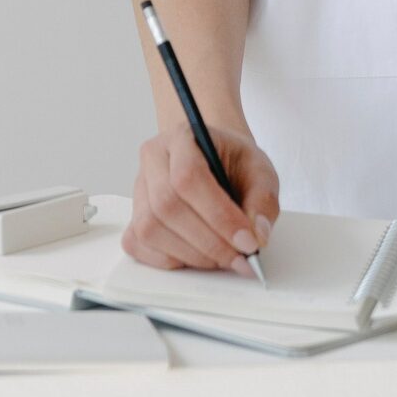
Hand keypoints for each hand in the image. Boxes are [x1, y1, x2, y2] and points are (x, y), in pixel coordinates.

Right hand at [124, 121, 279, 273]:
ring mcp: (139, 187)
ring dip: (191, 254)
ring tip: (222, 257)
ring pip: (150, 228)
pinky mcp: (133, 213)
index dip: (218, 215)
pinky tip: (196, 256)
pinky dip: (168, 259)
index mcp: (183, 137)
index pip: (189, 177)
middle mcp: (154, 158)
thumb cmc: (234, 164)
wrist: (215, 161)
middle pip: (166, 206)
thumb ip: (263, 201)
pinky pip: (138, 243)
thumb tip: (256, 236)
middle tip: (239, 258)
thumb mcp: (261, 172)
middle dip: (208, 241)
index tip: (247, 242)